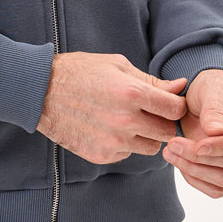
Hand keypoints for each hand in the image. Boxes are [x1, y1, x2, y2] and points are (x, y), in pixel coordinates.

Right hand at [36, 52, 188, 164]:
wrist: (41, 92)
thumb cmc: (81, 72)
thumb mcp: (117, 66)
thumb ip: (151, 81)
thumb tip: (180, 86)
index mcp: (132, 93)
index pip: (175, 110)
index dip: (176, 106)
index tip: (169, 103)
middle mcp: (125, 121)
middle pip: (167, 133)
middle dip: (163, 122)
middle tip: (150, 113)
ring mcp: (113, 141)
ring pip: (150, 147)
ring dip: (146, 136)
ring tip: (128, 120)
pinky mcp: (102, 155)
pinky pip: (127, 154)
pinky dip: (124, 144)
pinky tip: (108, 128)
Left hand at [163, 68, 222, 198]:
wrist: (204, 96)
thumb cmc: (211, 86)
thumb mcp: (211, 88)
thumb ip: (214, 108)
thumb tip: (217, 132)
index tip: (198, 145)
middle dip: (201, 157)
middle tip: (172, 145)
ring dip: (194, 170)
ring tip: (170, 153)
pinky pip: (219, 188)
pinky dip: (197, 180)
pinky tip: (181, 164)